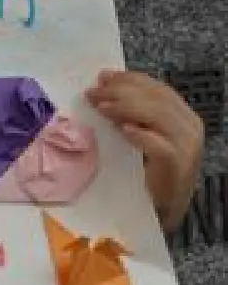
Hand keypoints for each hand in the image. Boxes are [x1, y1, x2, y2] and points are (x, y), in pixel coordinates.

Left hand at [87, 69, 205, 232]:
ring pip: (159, 117)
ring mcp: (187, 147)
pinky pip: (162, 147)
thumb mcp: (141, 136)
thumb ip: (132, 115)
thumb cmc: (147, 171)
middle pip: (158, 99)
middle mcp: (190, 127)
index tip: (103, 76)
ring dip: (127, 109)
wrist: (161, 208)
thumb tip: (102, 89)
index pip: (158, 89)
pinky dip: (142, 136)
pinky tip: (124, 131)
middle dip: (122, 91)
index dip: (130, 80)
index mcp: (183, 116)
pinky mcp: (179, 166)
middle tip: (93, 92)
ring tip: (101, 108)